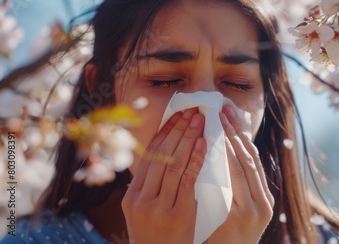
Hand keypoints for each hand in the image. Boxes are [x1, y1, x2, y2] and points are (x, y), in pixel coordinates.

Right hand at [121, 108, 206, 243]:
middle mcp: (140, 200)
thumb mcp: (144, 213)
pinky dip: (195, 159)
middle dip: (177, 130)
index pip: (147, 156)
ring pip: (172, 163)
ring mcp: (157, 207)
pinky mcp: (177, 214)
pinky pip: (187, 180)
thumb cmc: (158, 237)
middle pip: (159, 156)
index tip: (176, 115)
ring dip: (188, 138)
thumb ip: (150, 188)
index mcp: (131, 197)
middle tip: (191, 111)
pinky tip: (203, 144)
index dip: (163, 133)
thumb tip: (164, 156)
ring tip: (200, 120)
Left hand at [208, 105, 274, 243]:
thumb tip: (225, 153)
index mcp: (264, 200)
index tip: (230, 113)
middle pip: (248, 160)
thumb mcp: (241, 212)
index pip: (253, 159)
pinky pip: (225, 187)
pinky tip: (208, 151)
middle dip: (235, 133)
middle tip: (222, 110)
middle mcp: (261, 204)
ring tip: (216, 123)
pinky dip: (218, 166)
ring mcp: (248, 212)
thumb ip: (238, 189)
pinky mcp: (233, 219)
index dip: (242, 135)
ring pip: (240, 170)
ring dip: (228, 144)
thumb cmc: (228, 238)